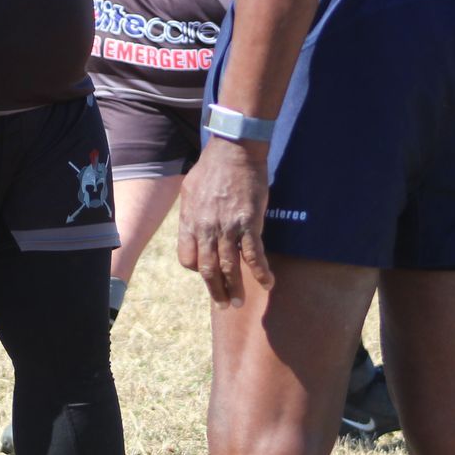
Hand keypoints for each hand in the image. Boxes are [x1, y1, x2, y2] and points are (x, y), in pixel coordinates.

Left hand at [177, 138, 272, 306]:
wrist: (234, 149)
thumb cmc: (213, 166)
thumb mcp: (190, 189)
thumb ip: (191, 212)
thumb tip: (194, 226)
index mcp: (190, 220)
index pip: (187, 258)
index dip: (197, 269)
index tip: (208, 272)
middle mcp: (205, 228)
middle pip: (207, 270)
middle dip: (215, 291)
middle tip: (224, 305)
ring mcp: (227, 228)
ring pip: (229, 267)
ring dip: (235, 288)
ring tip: (239, 302)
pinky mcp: (249, 224)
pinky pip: (253, 256)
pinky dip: (261, 272)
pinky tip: (268, 283)